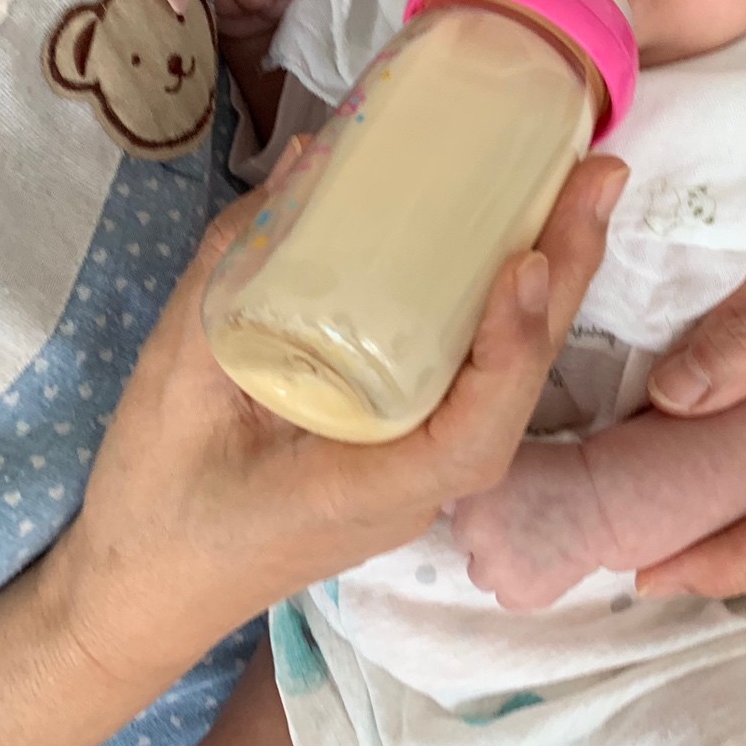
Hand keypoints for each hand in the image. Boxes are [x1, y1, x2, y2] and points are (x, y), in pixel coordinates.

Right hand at [45, 142, 629, 687]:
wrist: (145, 586)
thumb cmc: (156, 497)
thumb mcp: (171, 379)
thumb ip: (234, 270)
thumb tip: (313, 159)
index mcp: (364, 491)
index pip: (471, 434)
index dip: (511, 351)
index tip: (525, 265)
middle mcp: (417, 484)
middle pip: (515, 387)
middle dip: (566, 278)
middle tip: (599, 177)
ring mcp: (421, 465)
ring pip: (506, 376)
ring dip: (553, 284)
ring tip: (583, 189)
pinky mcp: (409, 439)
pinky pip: (476, 372)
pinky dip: (509, 305)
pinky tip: (525, 237)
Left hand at [452, 440, 610, 610]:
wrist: (601, 505)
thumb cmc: (557, 473)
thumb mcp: (507, 461)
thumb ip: (472, 484)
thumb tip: (449, 505)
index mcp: (467, 501)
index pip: (452, 512)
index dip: (480, 508)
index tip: (505, 503)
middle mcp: (474, 537)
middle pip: (467, 545)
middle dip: (487, 537)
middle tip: (520, 525)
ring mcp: (495, 571)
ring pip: (483, 575)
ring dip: (500, 564)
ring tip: (532, 546)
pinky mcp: (518, 598)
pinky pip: (508, 596)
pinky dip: (521, 585)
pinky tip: (542, 565)